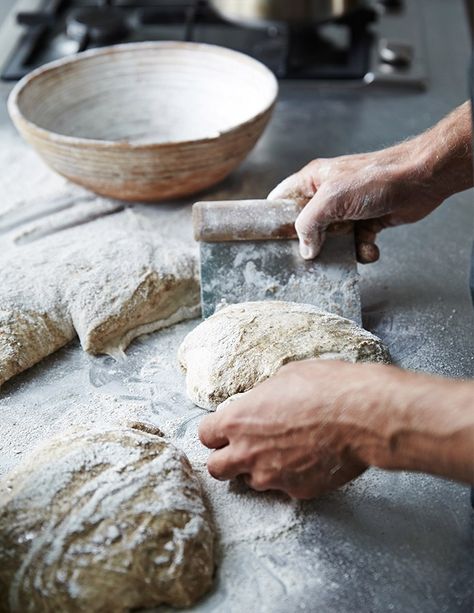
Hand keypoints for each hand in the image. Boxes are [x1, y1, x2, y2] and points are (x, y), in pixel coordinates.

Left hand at [198, 360, 392, 498]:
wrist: (362, 415)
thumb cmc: (324, 387)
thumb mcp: (284, 377)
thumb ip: (261, 398)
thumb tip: (260, 403)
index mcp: (238, 420)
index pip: (205, 435)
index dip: (215, 432)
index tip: (226, 429)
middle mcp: (248, 453)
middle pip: (216, 468)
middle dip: (225, 459)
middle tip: (243, 448)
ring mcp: (271, 476)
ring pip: (249, 481)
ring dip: (258, 469)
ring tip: (282, 451)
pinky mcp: (297, 491)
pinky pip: (283, 487)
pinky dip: (290, 476)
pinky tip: (308, 458)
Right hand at [268, 142, 443, 261]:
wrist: (421, 180)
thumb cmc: (376, 179)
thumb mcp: (332, 199)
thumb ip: (309, 224)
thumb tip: (305, 250)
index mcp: (313, 181)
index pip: (282, 200)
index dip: (274, 220)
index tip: (271, 242)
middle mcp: (328, 195)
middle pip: (307, 226)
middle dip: (311, 243)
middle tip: (311, 258)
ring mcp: (348, 210)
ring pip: (333, 240)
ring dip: (341, 251)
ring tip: (350, 251)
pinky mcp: (367, 222)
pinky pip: (356, 244)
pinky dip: (363, 250)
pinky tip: (371, 248)